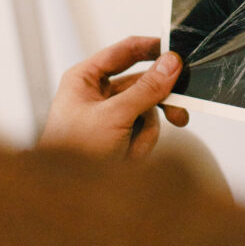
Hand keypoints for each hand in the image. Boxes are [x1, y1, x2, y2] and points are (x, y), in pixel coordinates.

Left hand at [38, 36, 188, 160]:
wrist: (66, 196)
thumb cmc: (72, 154)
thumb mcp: (113, 117)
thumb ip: (145, 90)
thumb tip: (170, 65)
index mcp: (86, 79)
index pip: (124, 51)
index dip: (151, 49)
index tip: (176, 51)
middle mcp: (98, 94)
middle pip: (142, 84)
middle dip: (157, 103)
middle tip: (178, 109)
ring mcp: (109, 116)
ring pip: (147, 111)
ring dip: (145, 133)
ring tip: (132, 148)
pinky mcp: (118, 137)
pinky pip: (144, 131)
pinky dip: (141, 146)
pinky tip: (127, 158)